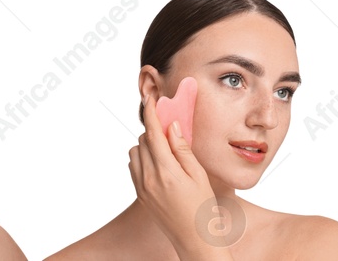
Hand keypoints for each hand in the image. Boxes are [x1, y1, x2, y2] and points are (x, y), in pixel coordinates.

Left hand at [128, 92, 224, 258]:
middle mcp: (148, 179)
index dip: (150, 113)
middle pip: (142, 140)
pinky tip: (162, 165)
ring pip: (135, 152)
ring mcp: (142, 188)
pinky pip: (135, 167)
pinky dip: (144, 159)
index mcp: (165, 172)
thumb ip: (182, 149)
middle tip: (171, 129)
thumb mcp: (199, 175)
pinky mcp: (140, 195)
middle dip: (154, 131)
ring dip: (148, 146)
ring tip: (168, 151)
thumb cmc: (203, 208)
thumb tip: (171, 126)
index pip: (152, 133)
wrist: (194, 239)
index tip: (150, 98)